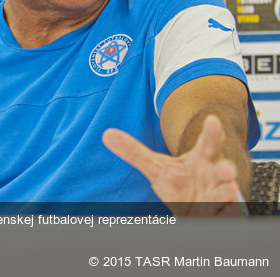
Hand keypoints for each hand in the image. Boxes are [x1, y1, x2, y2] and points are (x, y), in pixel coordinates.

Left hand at [102, 115, 243, 215]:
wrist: (195, 205)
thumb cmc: (179, 182)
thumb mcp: (155, 167)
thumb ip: (134, 152)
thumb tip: (106, 134)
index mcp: (201, 158)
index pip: (207, 143)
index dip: (211, 132)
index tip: (212, 120)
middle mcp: (214, 175)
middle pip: (223, 168)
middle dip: (225, 168)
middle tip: (225, 168)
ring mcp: (219, 194)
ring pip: (227, 192)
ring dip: (227, 191)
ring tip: (227, 189)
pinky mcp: (221, 213)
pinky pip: (226, 214)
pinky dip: (224, 213)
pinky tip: (222, 212)